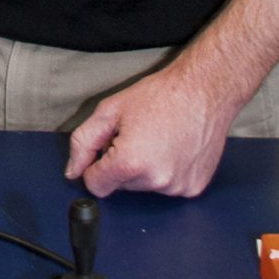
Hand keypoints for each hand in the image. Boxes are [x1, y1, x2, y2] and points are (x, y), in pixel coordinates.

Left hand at [65, 66, 233, 199]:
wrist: (205, 91)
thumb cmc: (160, 95)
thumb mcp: (110, 110)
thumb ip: (84, 142)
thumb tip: (73, 171)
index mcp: (131, 162)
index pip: (96, 185)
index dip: (97, 165)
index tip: (108, 148)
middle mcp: (156, 181)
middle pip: (121, 186)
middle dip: (122, 163)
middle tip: (138, 135)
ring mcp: (178, 187)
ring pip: (144, 187)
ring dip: (144, 168)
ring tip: (158, 139)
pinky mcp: (194, 187)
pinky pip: (167, 186)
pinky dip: (166, 171)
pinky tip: (174, 148)